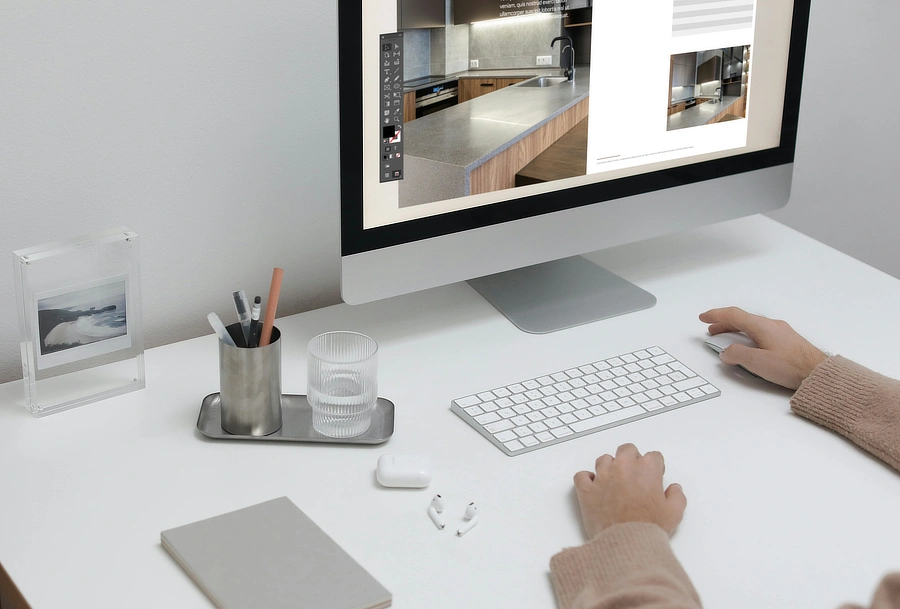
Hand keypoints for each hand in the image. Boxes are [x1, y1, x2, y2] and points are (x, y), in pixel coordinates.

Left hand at [573, 444, 685, 539]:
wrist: (627, 542)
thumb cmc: (649, 527)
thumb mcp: (674, 513)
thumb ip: (677, 496)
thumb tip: (674, 489)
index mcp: (646, 469)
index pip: (653, 457)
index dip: (656, 467)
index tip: (655, 476)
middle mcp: (623, 467)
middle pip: (627, 450)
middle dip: (632, 459)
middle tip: (635, 475)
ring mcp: (602, 477)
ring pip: (604, 459)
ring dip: (610, 467)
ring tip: (614, 481)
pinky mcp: (587, 490)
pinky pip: (582, 476)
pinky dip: (586, 480)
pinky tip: (593, 487)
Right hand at [699, 306, 825, 389]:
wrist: (819, 373)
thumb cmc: (792, 366)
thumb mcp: (757, 362)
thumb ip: (737, 355)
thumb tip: (726, 352)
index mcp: (761, 326)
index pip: (732, 315)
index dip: (715, 315)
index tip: (704, 317)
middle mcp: (771, 325)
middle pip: (742, 319)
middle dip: (724, 323)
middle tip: (711, 329)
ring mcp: (781, 332)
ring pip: (752, 326)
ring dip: (736, 330)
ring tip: (727, 339)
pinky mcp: (787, 341)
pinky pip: (762, 332)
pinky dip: (749, 335)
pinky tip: (750, 346)